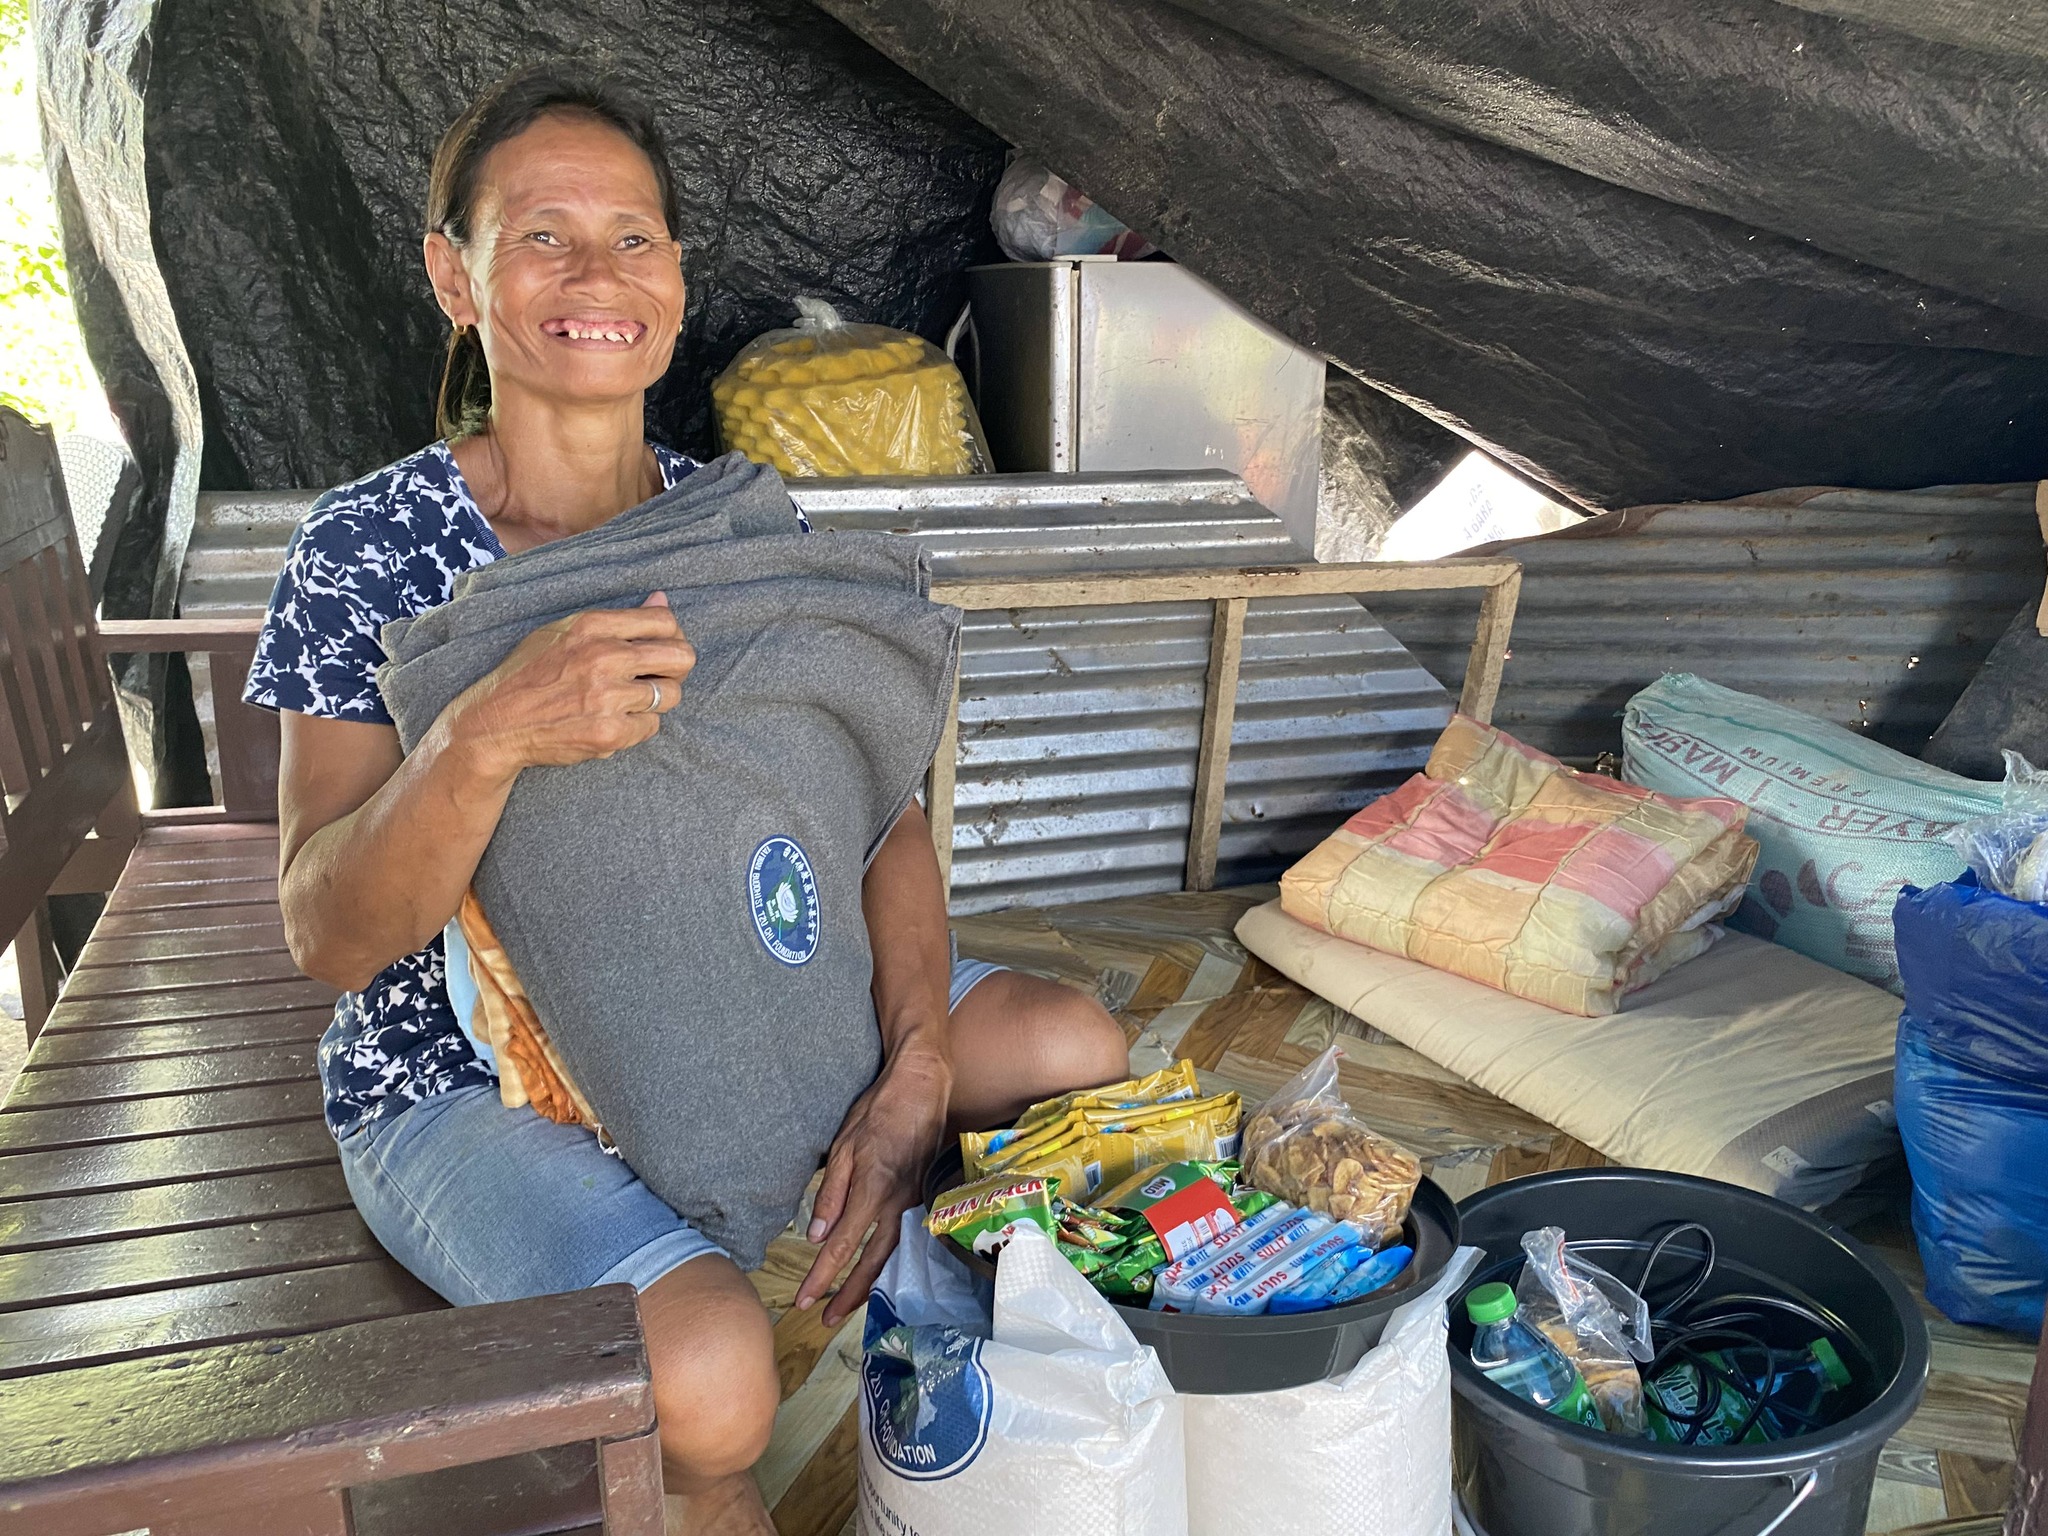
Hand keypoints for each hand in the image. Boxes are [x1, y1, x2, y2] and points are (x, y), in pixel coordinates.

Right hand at [448, 592, 693, 778]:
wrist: (497, 723)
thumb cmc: (530, 674)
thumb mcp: (564, 631)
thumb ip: (617, 619)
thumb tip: (662, 601)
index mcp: (592, 626)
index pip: (665, 622)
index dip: (672, 636)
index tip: (661, 647)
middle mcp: (604, 658)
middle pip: (682, 657)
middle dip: (676, 668)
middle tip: (659, 676)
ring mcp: (608, 698)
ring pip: (671, 695)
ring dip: (656, 700)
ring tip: (629, 700)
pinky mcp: (610, 733)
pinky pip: (651, 726)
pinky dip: (637, 726)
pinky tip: (612, 720)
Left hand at [797, 1047, 951, 1325]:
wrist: (923, 1084)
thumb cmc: (879, 1109)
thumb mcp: (844, 1146)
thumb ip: (831, 1194)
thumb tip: (816, 1236)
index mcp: (872, 1190)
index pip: (841, 1246)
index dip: (821, 1277)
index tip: (803, 1300)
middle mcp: (897, 1202)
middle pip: (873, 1262)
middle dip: (849, 1295)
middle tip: (826, 1319)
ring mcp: (915, 1200)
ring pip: (892, 1254)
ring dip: (870, 1283)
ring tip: (848, 1305)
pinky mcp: (924, 1194)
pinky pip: (905, 1236)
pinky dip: (890, 1260)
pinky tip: (878, 1270)